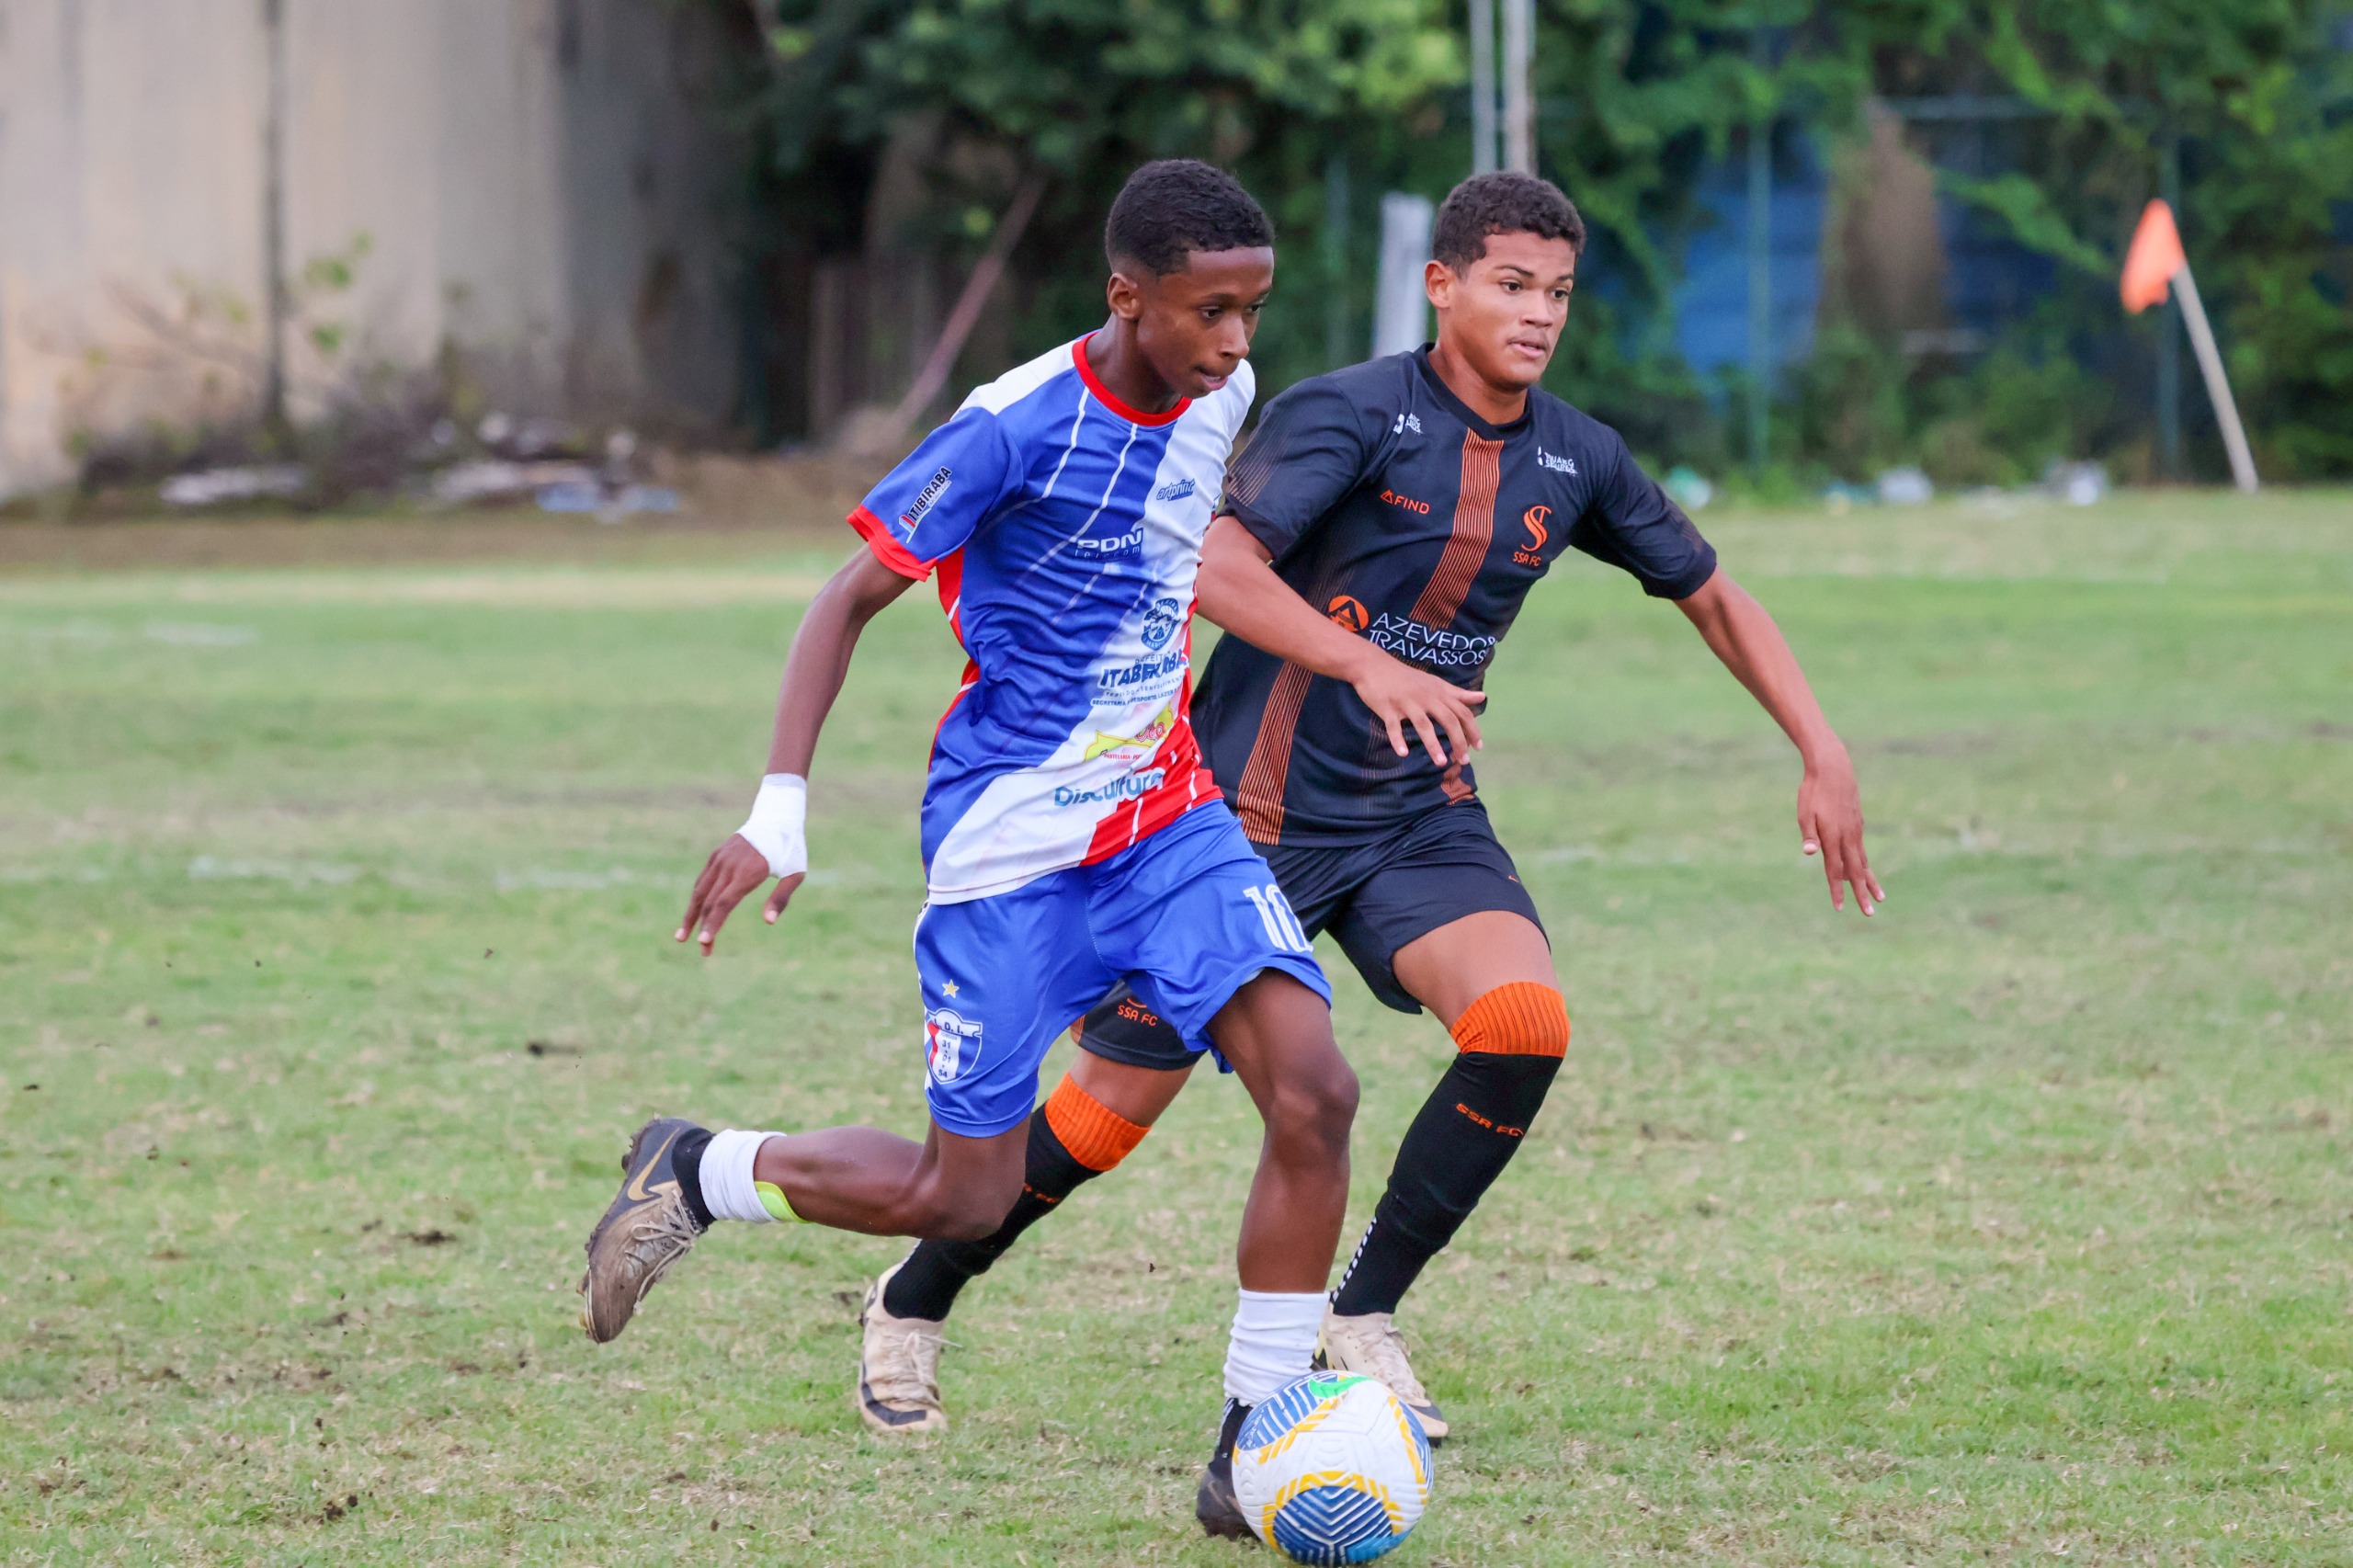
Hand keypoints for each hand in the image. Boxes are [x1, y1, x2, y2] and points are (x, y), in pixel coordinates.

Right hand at [675, 833, 805, 954]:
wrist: (776, 816)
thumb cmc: (791, 849)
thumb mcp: (795, 874)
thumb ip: (781, 898)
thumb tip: (768, 922)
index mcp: (747, 873)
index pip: (723, 904)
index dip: (712, 924)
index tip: (704, 943)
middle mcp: (728, 866)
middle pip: (708, 902)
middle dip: (703, 928)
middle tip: (704, 952)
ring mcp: (720, 859)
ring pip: (699, 891)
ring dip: (691, 915)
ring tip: (683, 936)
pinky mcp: (716, 855)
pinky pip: (703, 880)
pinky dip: (697, 898)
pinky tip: (695, 913)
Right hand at [1347, 648, 1486, 766]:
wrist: (1373, 665)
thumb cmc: (1406, 677)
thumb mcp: (1435, 683)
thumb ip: (1457, 693)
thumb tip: (1482, 697)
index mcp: (1438, 692)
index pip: (1461, 711)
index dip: (1472, 729)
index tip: (1478, 747)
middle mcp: (1425, 697)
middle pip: (1448, 719)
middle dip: (1458, 741)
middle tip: (1464, 760)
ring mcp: (1406, 703)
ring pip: (1424, 725)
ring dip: (1433, 745)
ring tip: (1441, 763)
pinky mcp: (1387, 708)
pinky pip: (1394, 726)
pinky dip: (1398, 740)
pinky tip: (1403, 754)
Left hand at [1797, 744, 1883, 915]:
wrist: (1834, 768)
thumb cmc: (1813, 791)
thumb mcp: (1805, 812)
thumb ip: (1809, 834)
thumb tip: (1809, 853)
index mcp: (1833, 837)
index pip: (1835, 870)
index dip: (1836, 890)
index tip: (1839, 908)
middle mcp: (1848, 837)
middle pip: (1855, 871)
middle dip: (1861, 893)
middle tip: (1869, 913)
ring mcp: (1855, 831)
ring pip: (1863, 861)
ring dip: (1870, 881)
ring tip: (1880, 897)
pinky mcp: (1858, 824)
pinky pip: (1863, 850)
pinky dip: (1866, 864)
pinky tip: (1866, 871)